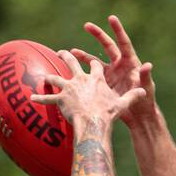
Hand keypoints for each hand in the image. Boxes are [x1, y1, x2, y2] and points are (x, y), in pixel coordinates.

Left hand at [30, 49, 145, 125]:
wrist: (94, 122)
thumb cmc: (108, 114)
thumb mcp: (123, 104)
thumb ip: (132, 96)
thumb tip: (144, 92)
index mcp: (96, 78)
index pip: (95, 66)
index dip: (93, 64)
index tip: (91, 62)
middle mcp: (81, 78)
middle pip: (72, 62)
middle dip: (66, 56)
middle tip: (61, 53)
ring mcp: (69, 87)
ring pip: (56, 77)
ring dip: (49, 77)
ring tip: (44, 77)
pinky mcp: (61, 98)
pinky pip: (48, 99)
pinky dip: (40, 99)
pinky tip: (31, 99)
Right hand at [65, 15, 157, 127]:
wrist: (138, 118)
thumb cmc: (145, 103)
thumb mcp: (146, 89)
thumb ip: (145, 77)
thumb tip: (148, 65)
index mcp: (130, 63)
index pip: (123, 43)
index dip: (118, 30)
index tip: (111, 18)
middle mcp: (119, 65)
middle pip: (107, 46)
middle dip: (97, 35)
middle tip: (86, 25)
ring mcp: (111, 74)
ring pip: (95, 61)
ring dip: (84, 56)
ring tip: (72, 52)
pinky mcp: (104, 84)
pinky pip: (91, 75)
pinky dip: (83, 73)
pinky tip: (72, 71)